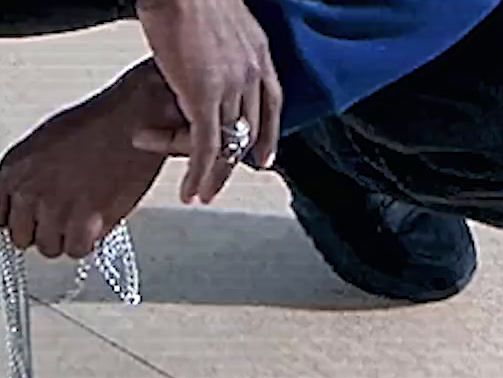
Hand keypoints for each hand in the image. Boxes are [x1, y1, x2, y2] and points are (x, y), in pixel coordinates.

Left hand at [0, 62, 177, 258]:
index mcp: (14, 169)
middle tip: (64, 222)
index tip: (32, 223)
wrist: (130, 123)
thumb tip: (37, 201)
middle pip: (22, 238)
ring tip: (83, 223)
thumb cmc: (96, 127)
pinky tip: (96, 226)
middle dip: (44, 232)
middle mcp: (28, 191)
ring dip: (67, 239)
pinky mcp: (84, 222)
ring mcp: (55, 209)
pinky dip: (88, 243)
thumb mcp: (45, 146)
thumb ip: (33, 177)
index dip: (20, 221)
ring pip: (50, 248)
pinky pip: (76, 250)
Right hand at [133, 0, 281, 203]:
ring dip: (213, 173)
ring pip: (226, 142)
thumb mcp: (220, 19)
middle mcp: (251, 74)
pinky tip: (191, 190)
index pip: (272, 105)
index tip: (265, 157)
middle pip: (246, 129)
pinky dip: (198, 172)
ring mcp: (231, 87)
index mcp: (259, 54)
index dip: (269, 135)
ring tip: (202, 194)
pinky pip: (205, 145)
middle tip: (221, 183)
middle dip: (233, 161)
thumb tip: (211, 50)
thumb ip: (222, 43)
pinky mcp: (204, 97)